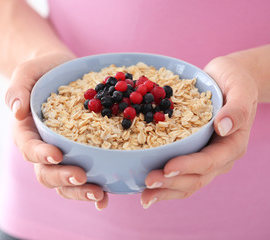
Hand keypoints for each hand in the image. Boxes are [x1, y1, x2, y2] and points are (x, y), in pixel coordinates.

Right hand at [5, 52, 108, 209]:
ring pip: (64, 182)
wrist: (60, 72)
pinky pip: (83, 177)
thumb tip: (16, 110)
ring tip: (99, 194)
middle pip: (46, 173)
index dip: (40, 154)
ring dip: (80, 191)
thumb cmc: (42, 71)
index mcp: (26, 131)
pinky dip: (92, 190)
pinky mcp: (79, 155)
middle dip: (63, 178)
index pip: (29, 147)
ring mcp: (61, 155)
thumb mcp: (27, 72)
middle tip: (82, 177)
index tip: (57, 155)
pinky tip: (107, 196)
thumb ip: (18, 88)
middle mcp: (42, 148)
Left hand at [141, 56, 258, 208]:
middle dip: (171, 183)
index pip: (209, 161)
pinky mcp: (192, 156)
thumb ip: (236, 108)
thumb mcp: (240, 88)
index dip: (188, 166)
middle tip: (148, 183)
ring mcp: (205, 159)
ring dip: (165, 191)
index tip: (167, 168)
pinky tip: (145, 188)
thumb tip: (223, 126)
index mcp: (232, 145)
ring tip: (144, 196)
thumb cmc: (235, 82)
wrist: (226, 81)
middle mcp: (219, 158)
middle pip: (196, 178)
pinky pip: (179, 175)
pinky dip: (164, 184)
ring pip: (186, 183)